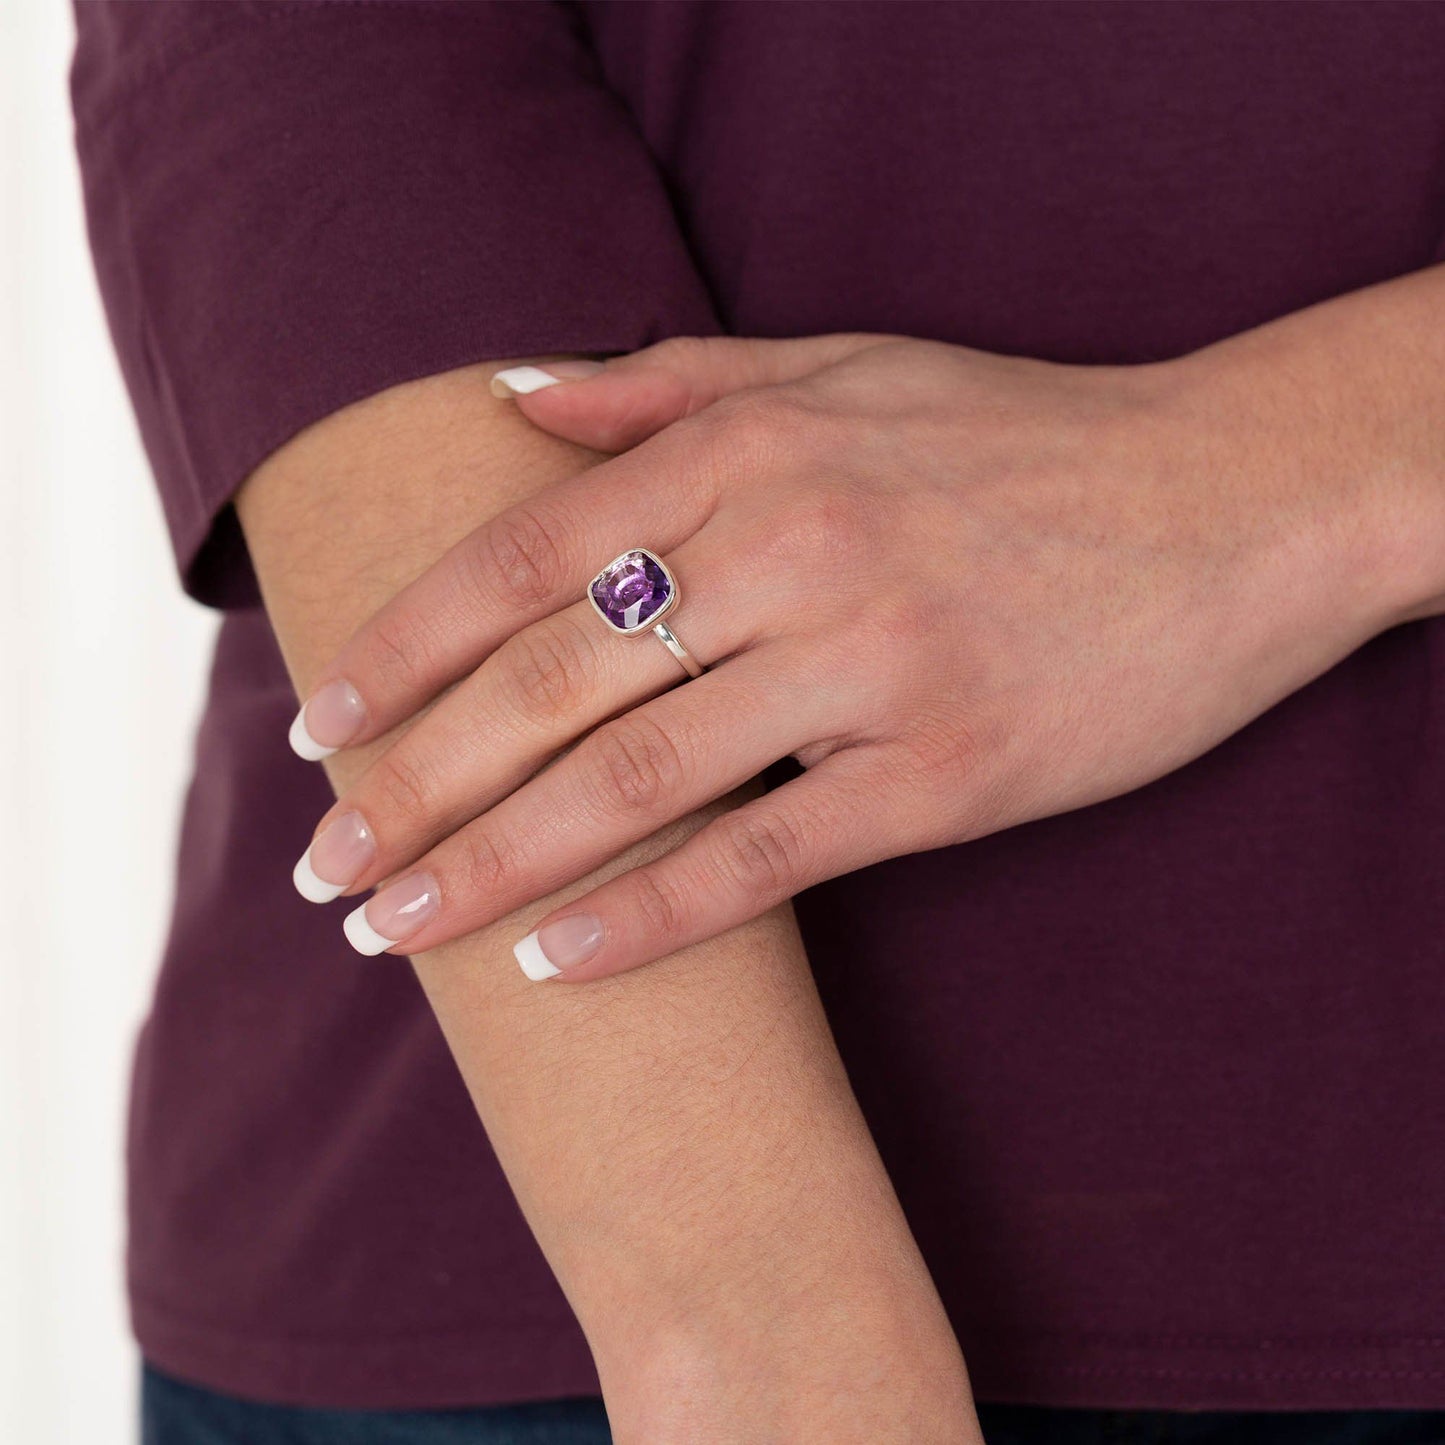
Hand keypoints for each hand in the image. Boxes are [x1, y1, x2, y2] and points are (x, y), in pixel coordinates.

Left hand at [288, 329, 1409, 976]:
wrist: (1226, 503)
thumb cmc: (1021, 439)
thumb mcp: (846, 366)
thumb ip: (671, 381)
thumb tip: (506, 398)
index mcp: (755, 447)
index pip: (523, 553)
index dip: (405, 647)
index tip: (324, 727)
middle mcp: (801, 547)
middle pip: (551, 680)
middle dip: (414, 781)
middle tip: (323, 864)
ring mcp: (874, 663)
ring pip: (635, 780)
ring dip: (492, 864)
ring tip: (395, 929)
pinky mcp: (947, 771)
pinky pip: (765, 858)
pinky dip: (648, 919)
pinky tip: (555, 967)